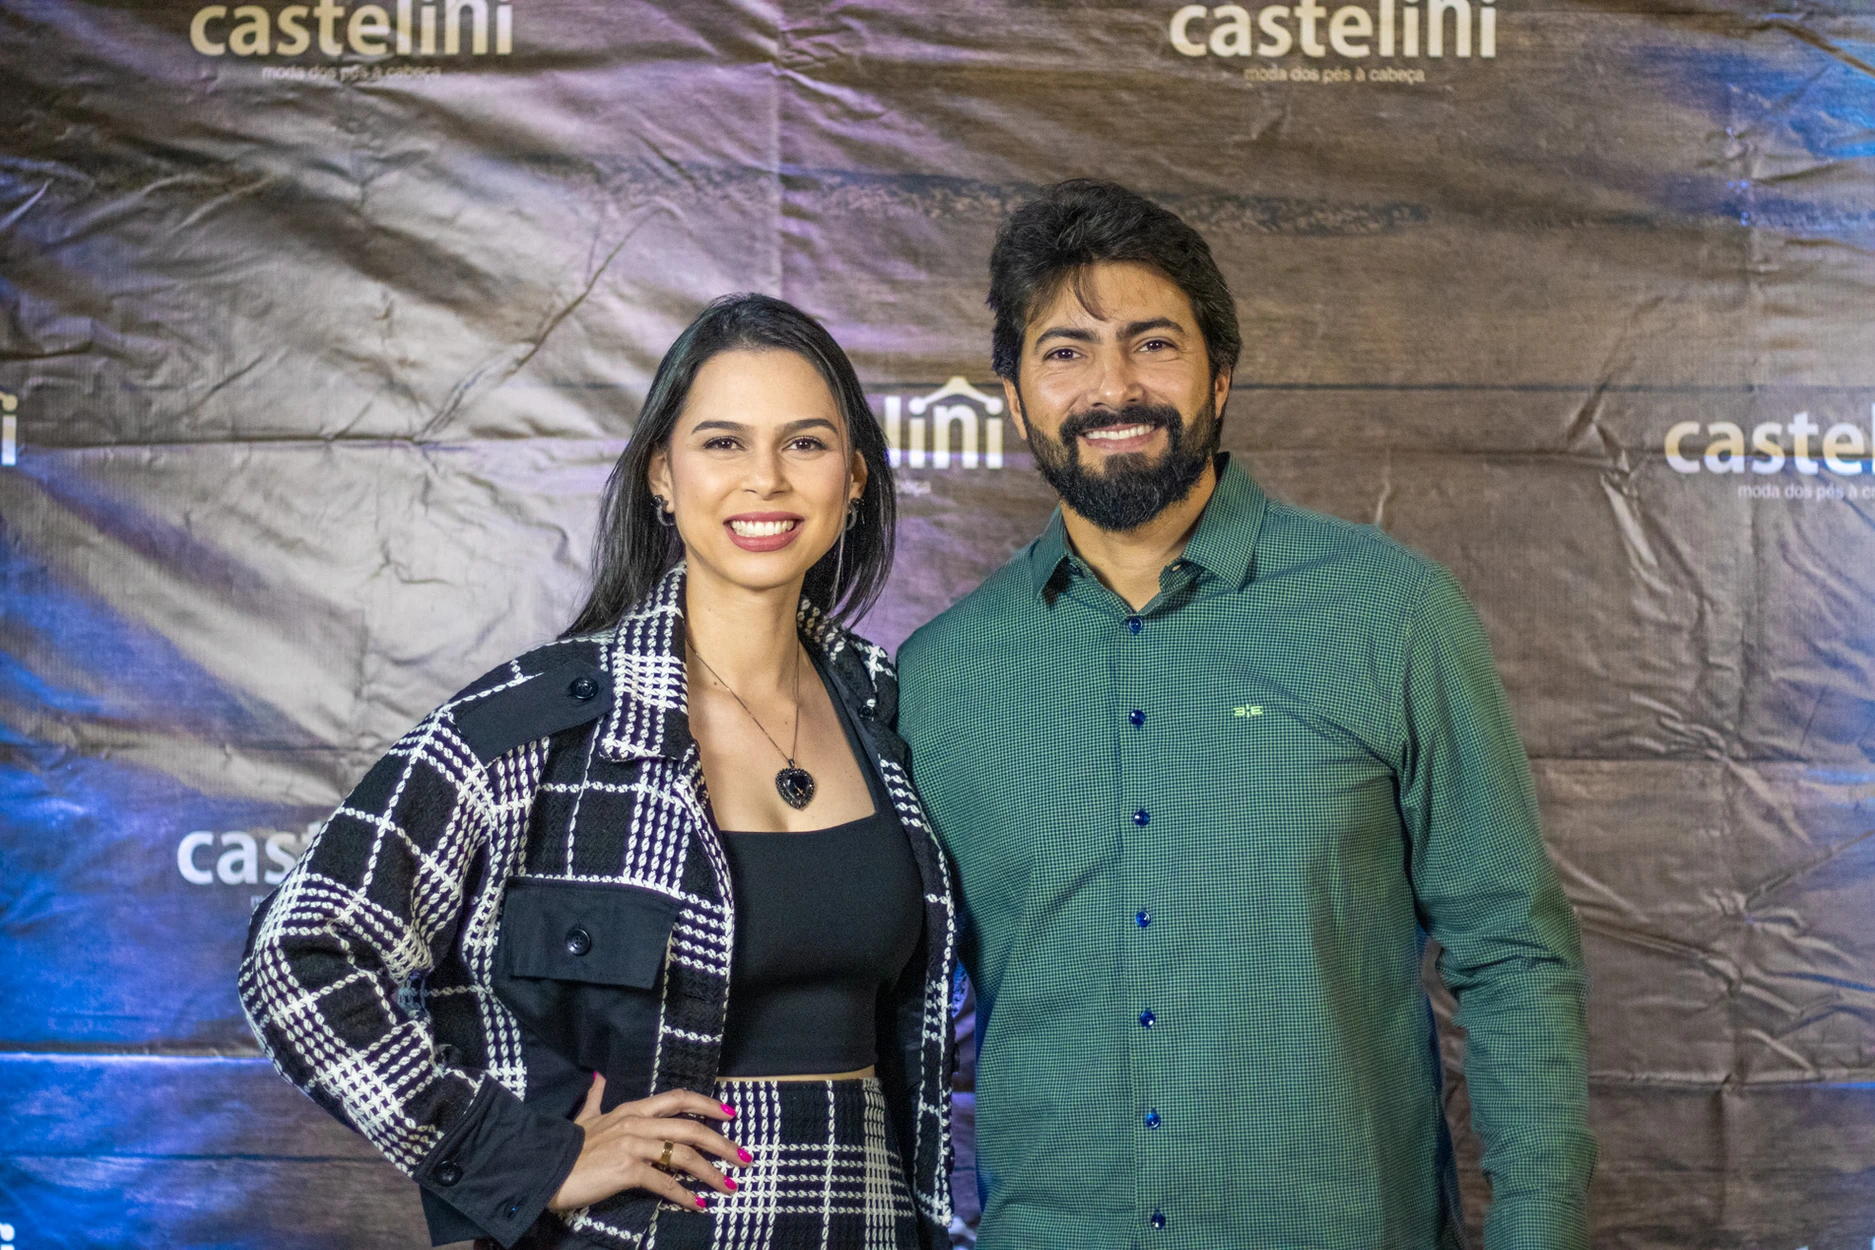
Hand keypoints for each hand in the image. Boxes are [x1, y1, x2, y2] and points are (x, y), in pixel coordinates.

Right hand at [548, 1073, 750, 1212]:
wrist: (545, 1168)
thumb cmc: (568, 1146)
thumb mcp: (586, 1115)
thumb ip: (596, 1096)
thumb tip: (597, 1075)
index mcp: (633, 1109)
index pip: (679, 1098)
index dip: (707, 1105)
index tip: (731, 1115)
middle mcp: (637, 1122)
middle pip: (691, 1128)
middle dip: (723, 1143)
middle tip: (745, 1158)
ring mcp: (633, 1145)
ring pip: (684, 1155)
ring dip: (711, 1172)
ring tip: (728, 1186)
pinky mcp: (627, 1170)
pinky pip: (665, 1183)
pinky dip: (685, 1195)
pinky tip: (698, 1205)